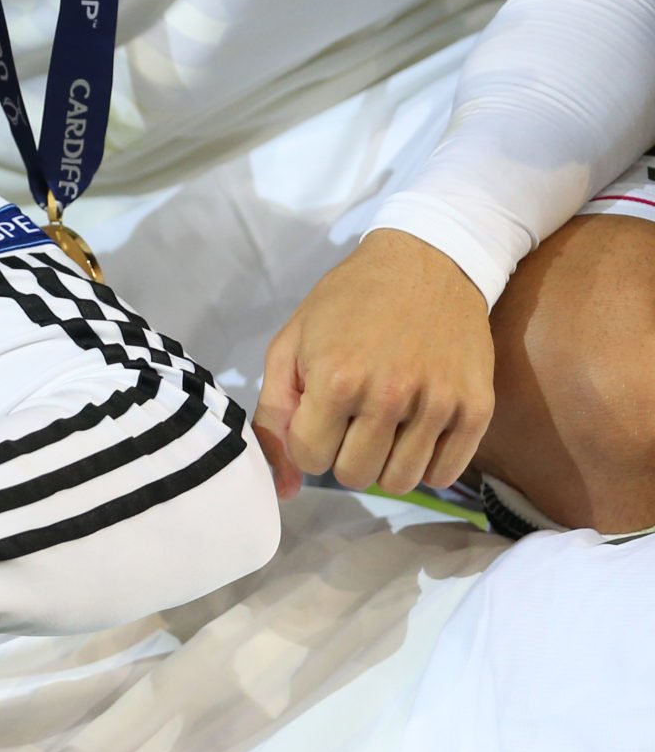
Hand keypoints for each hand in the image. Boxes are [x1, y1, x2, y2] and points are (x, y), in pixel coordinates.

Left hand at [258, 229, 493, 492]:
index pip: (310, 458)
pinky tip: (416, 433)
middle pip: (355, 476)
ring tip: (384, 427)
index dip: (308, 441)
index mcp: (336, 379)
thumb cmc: (348, 302)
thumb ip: (275, 414)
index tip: (319, 416)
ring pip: (400, 482)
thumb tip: (285, 487)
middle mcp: (388, 396)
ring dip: (385, 464)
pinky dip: (426, 465)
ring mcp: (438, 404)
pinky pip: (446, 474)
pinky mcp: (477, 408)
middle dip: (343, 455)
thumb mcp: (291, 344)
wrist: (427, 263)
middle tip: (352, 420)